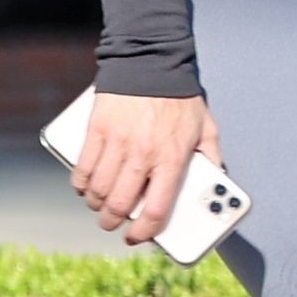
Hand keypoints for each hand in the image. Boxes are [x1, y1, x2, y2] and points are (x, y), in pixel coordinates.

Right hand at [72, 92, 222, 247]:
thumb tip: (216, 181)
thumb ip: (211, 156)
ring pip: (97, 191)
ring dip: (96, 205)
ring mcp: (117, 143)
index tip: (137, 237)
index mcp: (172, 158)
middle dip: (112, 222)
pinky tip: (86, 186)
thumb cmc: (180, 95)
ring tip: (100, 204)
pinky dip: (80, 184)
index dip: (144, 233)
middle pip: (119, 206)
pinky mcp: (96, 130)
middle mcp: (143, 154)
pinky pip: (82, 169)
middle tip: (113, 222)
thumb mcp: (205, 126)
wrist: (152, 60)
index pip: (156, 210)